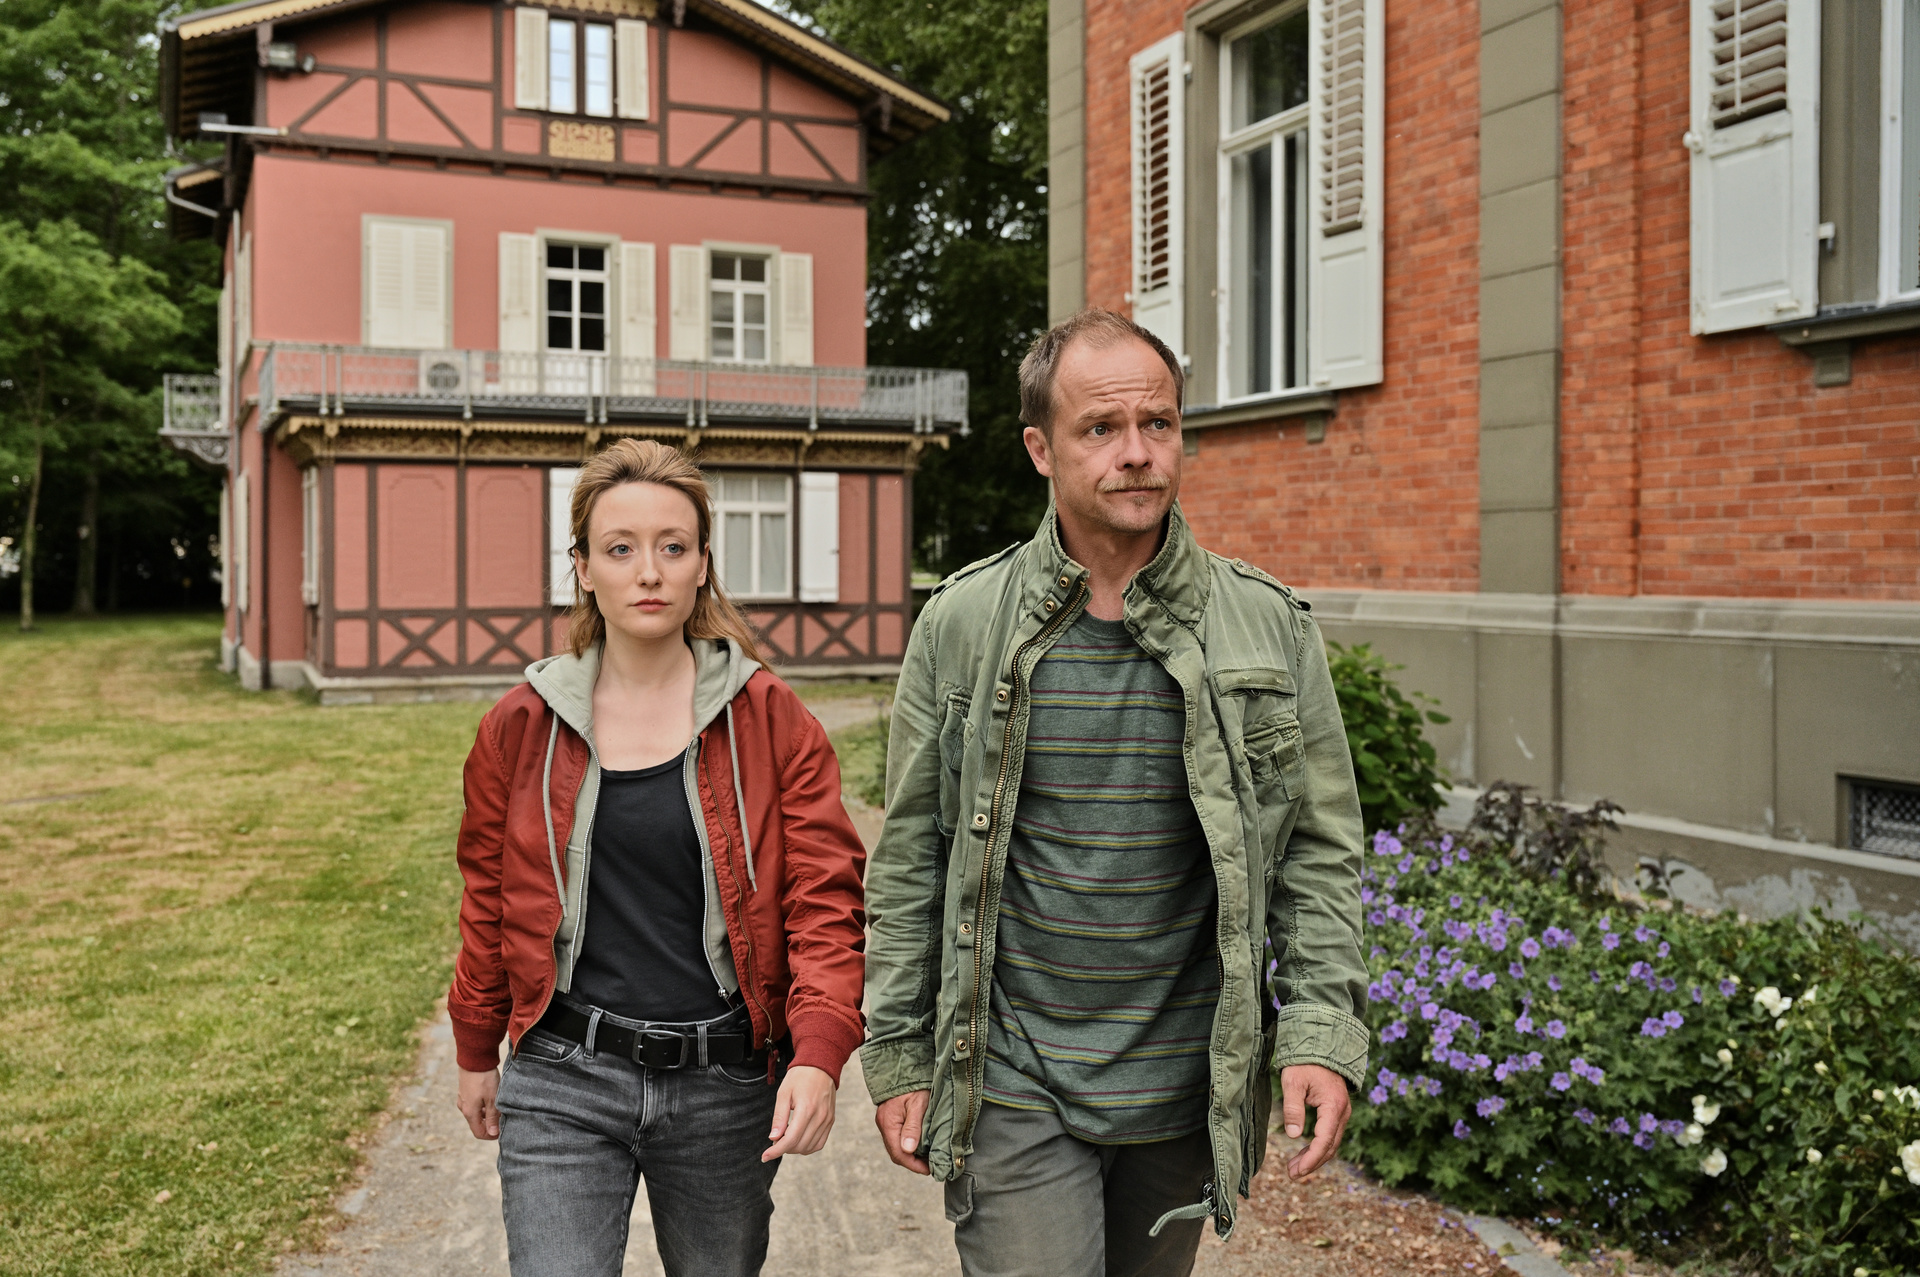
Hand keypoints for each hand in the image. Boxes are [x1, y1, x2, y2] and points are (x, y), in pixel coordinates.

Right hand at [457, 1066, 500, 1140]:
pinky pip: (474, 1104)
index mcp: (469, 1112)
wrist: (474, 1058)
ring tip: (500, 1106)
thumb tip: (493, 1133)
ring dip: (487, 1114)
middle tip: (504, 1118)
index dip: (491, 1135)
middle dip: (490, 1124)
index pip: (478, 1133)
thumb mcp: (492, 1099)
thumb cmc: (484, 1079)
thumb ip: (492, 1117)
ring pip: (476, 1113)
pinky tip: (493, 1097)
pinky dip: (483, 1105)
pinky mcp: (465, 1091)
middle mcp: (464, 1107)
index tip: (502, 1131)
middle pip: (477, 1123)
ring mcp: (463, 1099)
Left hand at [763, 1065, 836, 1161]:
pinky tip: (798, 1139)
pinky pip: (819, 1143)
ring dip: (795, 1148)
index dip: (776, 1151)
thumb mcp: (784, 1093)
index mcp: (806, 1109)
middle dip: (783, 1148)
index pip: (790, 1139)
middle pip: (799, 1146)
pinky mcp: (830, 1121)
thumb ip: (779, 1117)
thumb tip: (773, 1138)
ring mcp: (827, 1120)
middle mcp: (819, 1117)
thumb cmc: (799, 1077)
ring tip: (786, 1137)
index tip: (764, 1157)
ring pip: (809, 1147)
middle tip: (775, 1138)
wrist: (820, 1066)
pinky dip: (807, 1147)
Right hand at [874, 1088, 930, 1174]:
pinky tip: (920, 1145)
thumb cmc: (914, 1084)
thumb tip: (909, 1150)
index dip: (913, 1165)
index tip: (928, 1170)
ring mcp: (885, 1121)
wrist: (904, 1066)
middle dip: (912, 1162)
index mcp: (888, 1122)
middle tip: (930, 1166)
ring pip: (896, 1145)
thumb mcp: (917, 1105)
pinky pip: (897, 1137)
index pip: (898, 1153)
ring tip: (927, 1158)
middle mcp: (884, 1124)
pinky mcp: (889, 1118)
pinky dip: (908, 1144)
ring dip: (910, 1154)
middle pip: (896, 1152)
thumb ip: (913, 1127)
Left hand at [1280, 1064, 1350, 1180]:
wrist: (1320, 1047)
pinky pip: (1330, 1135)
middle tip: (1293, 1175)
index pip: (1324, 1140)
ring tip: (1294, 1169)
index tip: (1298, 1171)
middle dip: (1312, 1163)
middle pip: (1330, 1146)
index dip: (1311, 1158)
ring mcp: (1342, 1112)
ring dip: (1314, 1157)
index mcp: (1333, 1106)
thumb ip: (1292, 1108)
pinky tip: (1303, 1154)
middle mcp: (1342, 1112)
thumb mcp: (1293, 1082)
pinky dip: (1318, 1147)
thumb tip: (1292, 1136)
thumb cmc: (1305, 1063)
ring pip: (1331, 1143)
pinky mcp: (1337, 1112)